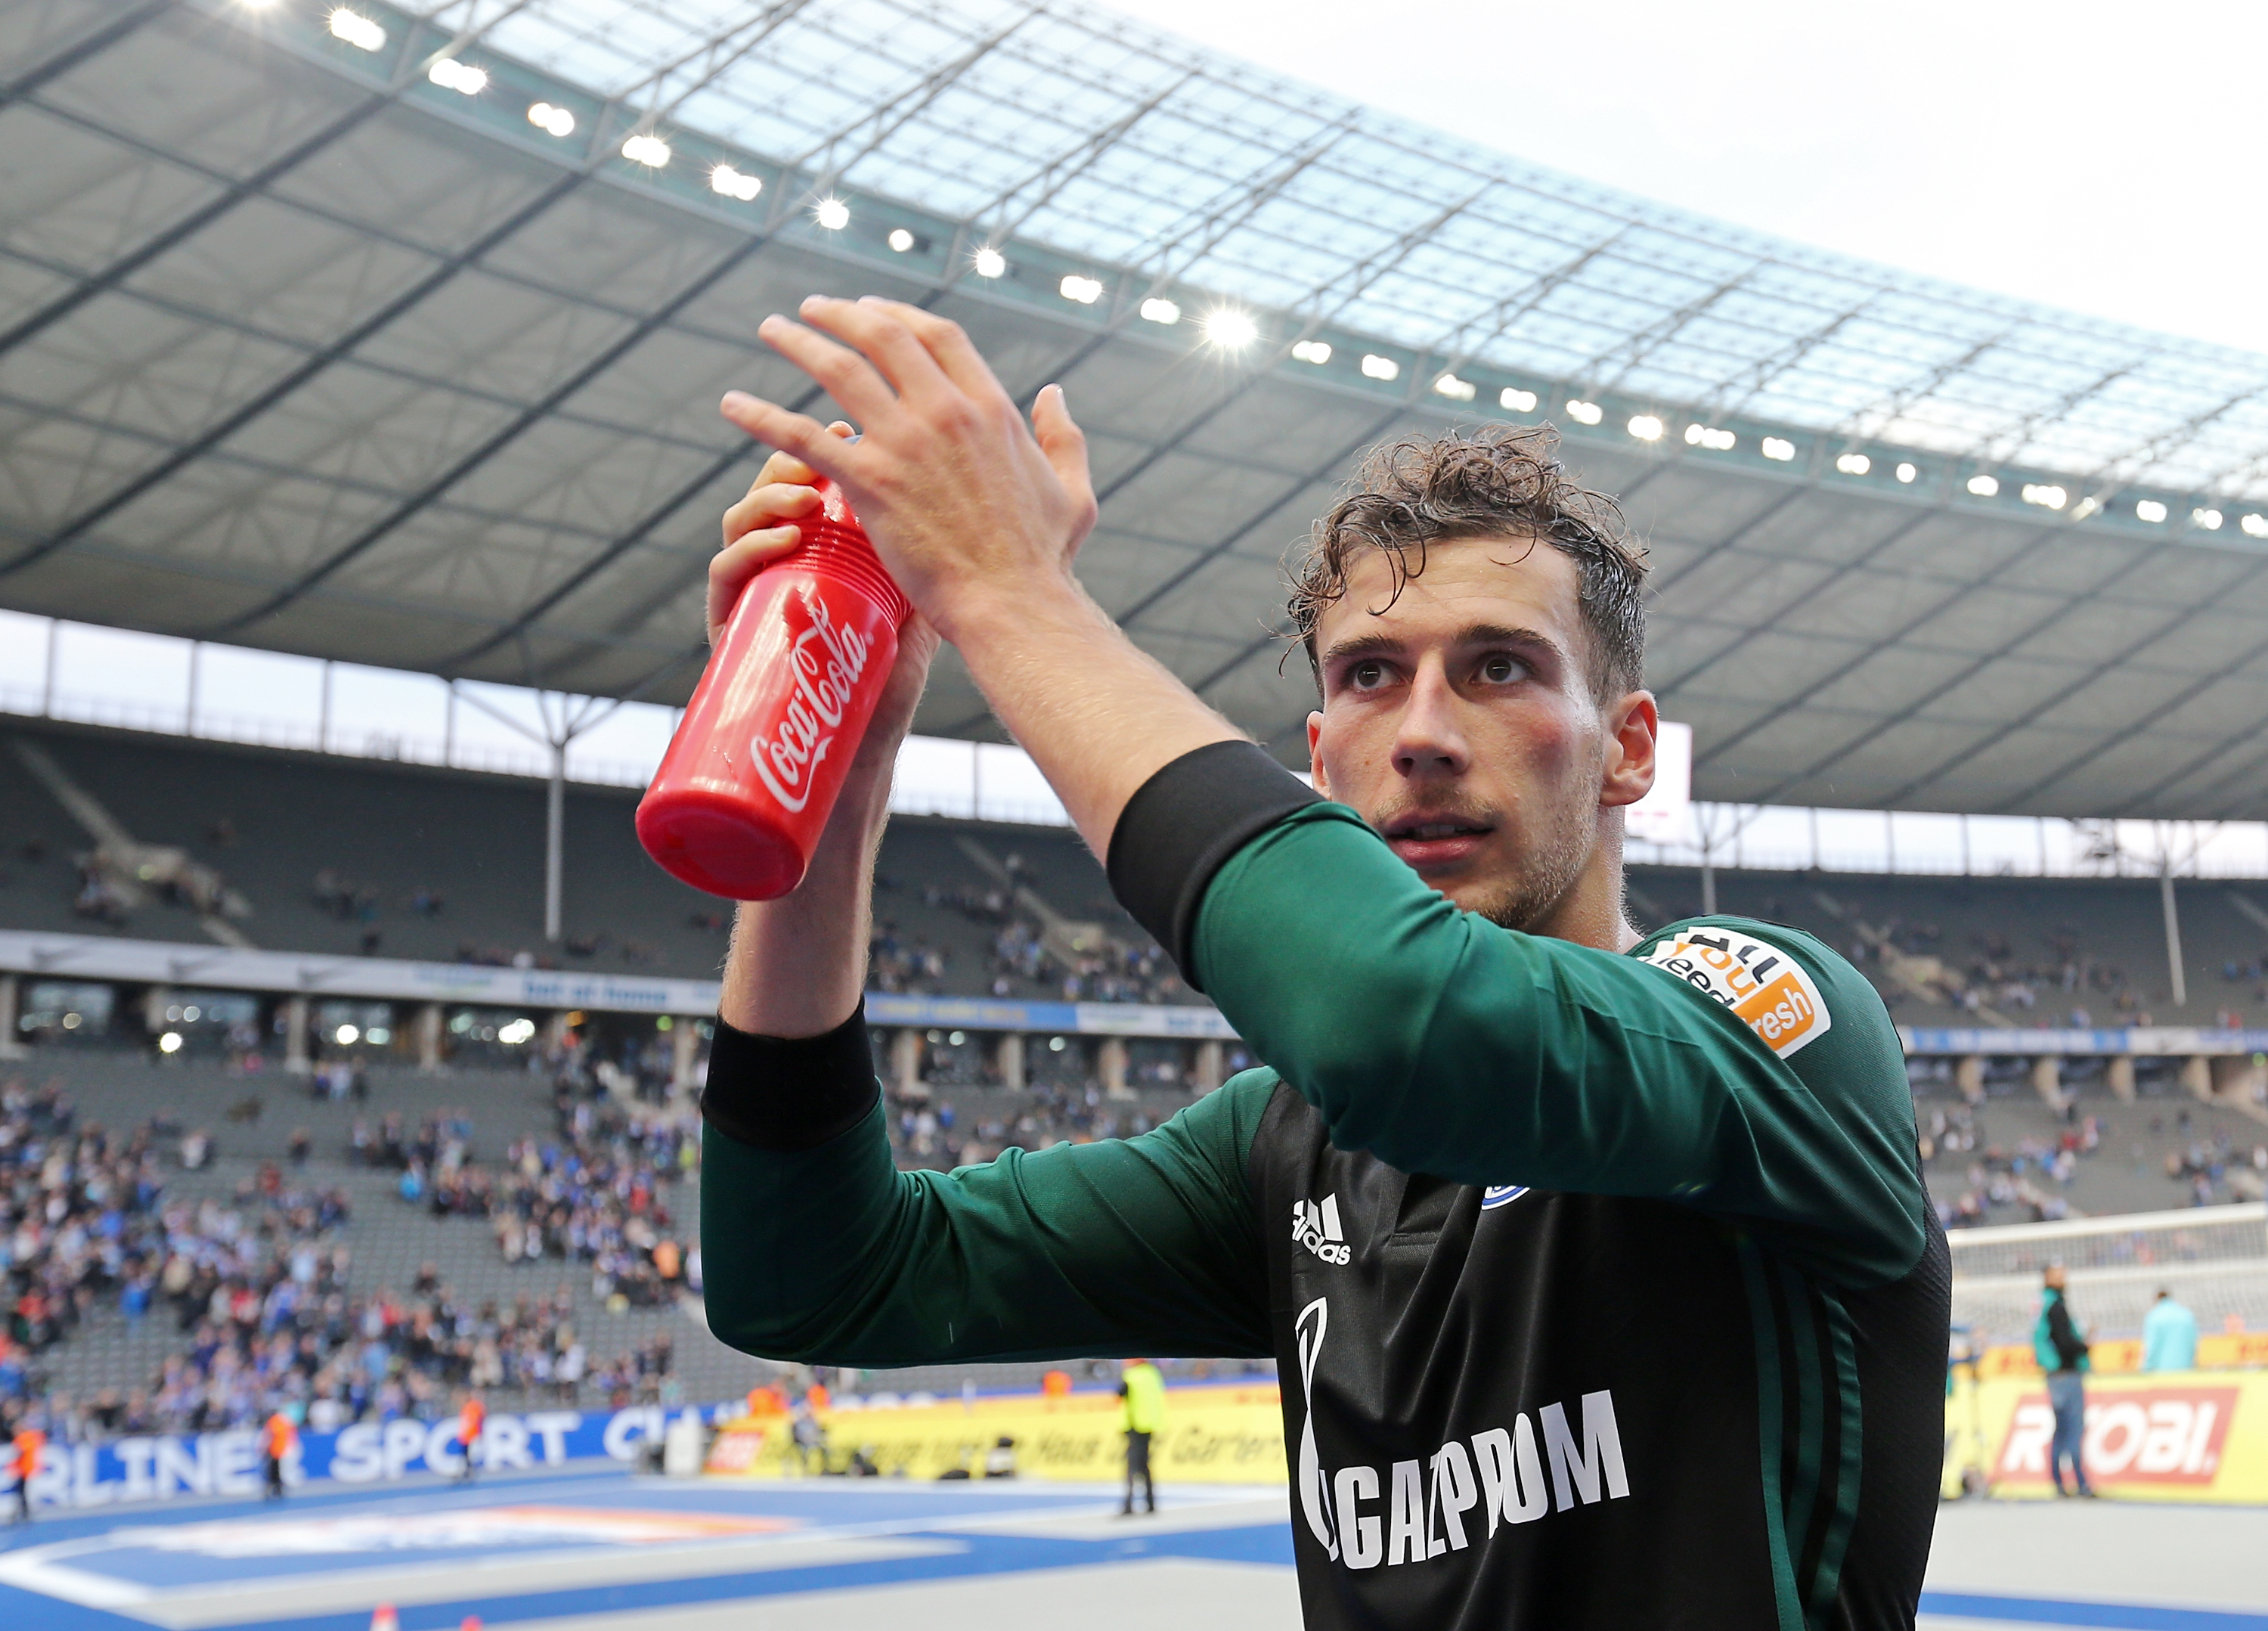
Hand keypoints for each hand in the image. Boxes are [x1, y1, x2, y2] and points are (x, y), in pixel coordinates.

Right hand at [711, 421, 939, 771]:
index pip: (810, 476)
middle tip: (822, 458)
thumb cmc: (887, 677)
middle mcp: (777, 561)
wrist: (857, 748)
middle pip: (770, 488)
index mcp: (816, 547)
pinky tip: (782, 543)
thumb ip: (934, 554)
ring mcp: (750, 590)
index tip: (854, 427)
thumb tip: (981, 501)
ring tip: (806, 502)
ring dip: (768, 501)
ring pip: (739, 521)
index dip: (824, 443)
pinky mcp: (728, 625)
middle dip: (791, 462)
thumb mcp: (915, 602)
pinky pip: (724, 573)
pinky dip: (747, 550)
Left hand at [718, 296, 1097, 641]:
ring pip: (838, 371)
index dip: (900, 315)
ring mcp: (905, 444)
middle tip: (812, 308)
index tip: (871, 311)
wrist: (1014, 604)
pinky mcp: (869, 482)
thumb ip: (1062, 437)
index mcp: (992, 408)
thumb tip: (1053, 394)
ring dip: (798, 343)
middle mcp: (946, 412)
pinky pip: (802, 435)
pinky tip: (731, 404)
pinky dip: (762, 415)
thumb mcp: (1073, 490)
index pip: (937, 335)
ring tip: (770, 329)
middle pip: (883, 337)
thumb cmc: (1044, 560)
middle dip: (842, 313)